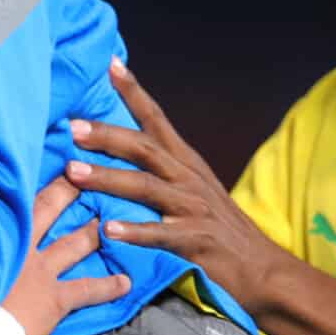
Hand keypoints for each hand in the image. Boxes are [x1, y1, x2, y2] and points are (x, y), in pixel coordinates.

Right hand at [0, 176, 131, 334]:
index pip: (17, 197)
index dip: (31, 178)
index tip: (46, 162)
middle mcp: (22, 246)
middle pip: (50, 209)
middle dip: (69, 191)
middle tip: (87, 175)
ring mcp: (42, 272)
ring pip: (75, 245)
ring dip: (93, 233)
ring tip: (109, 222)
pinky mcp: (55, 299)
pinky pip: (88, 289)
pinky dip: (109, 287)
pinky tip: (126, 283)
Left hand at [64, 58, 295, 308]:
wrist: (263, 270)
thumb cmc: (220, 231)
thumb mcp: (194, 191)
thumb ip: (162, 172)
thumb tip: (121, 153)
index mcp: (187, 163)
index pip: (157, 120)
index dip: (135, 92)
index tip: (111, 65)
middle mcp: (190, 178)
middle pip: (145, 148)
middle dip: (107, 136)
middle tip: (72, 127)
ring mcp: (194, 208)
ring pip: (145, 186)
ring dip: (107, 177)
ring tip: (73, 173)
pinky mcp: (197, 240)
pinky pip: (161, 234)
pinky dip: (134, 230)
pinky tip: (108, 229)